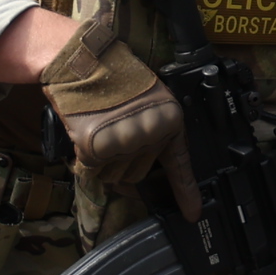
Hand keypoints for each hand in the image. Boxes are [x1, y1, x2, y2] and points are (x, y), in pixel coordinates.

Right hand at [34, 15, 189, 225]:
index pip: (179, 165)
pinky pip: (90, 171)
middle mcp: (149, 134)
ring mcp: (123, 141)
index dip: (186, 193)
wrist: (84, 60)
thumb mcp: (151, 101)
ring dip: (103, 163)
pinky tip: (85, 134)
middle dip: (122, 162)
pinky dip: (83, 160)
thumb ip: (155, 133)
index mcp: (169, 121)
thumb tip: (148, 171)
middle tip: (113, 133)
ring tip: (100, 129)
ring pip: (113, 176)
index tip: (192, 215)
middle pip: (137, 174)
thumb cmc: (115, 77)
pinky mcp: (95, 147)